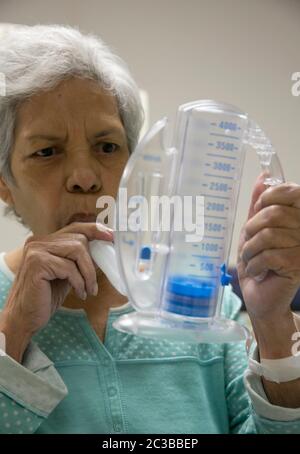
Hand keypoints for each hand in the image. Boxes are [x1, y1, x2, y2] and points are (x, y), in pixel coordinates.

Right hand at [0, 222, 112, 356]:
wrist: (24, 318)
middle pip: (79, 239)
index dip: (95, 230)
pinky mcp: (37, 264)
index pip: (75, 228)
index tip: (111, 237)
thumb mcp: (66, 274)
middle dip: (92, 262)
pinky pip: (69, 267)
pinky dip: (79, 282)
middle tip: (93, 284)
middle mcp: (38, 242)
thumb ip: (78, 260)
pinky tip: (79, 294)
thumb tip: (102, 251)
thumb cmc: (45, 297)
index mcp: (44, 241)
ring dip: (87, 274)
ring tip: (88, 290)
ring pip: (77, 251)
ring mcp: (36, 251)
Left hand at [237, 174, 299, 323]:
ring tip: (252, 260)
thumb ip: (259, 204)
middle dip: (251, 230)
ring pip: (267, 235)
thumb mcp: (254, 228)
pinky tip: (259, 271)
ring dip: (250, 250)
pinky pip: (268, 255)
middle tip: (251, 245)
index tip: (258, 211)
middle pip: (272, 214)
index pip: (290, 191)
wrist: (261, 296)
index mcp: (299, 215)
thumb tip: (264, 175)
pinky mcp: (298, 265)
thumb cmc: (259, 260)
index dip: (267, 198)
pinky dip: (255, 265)